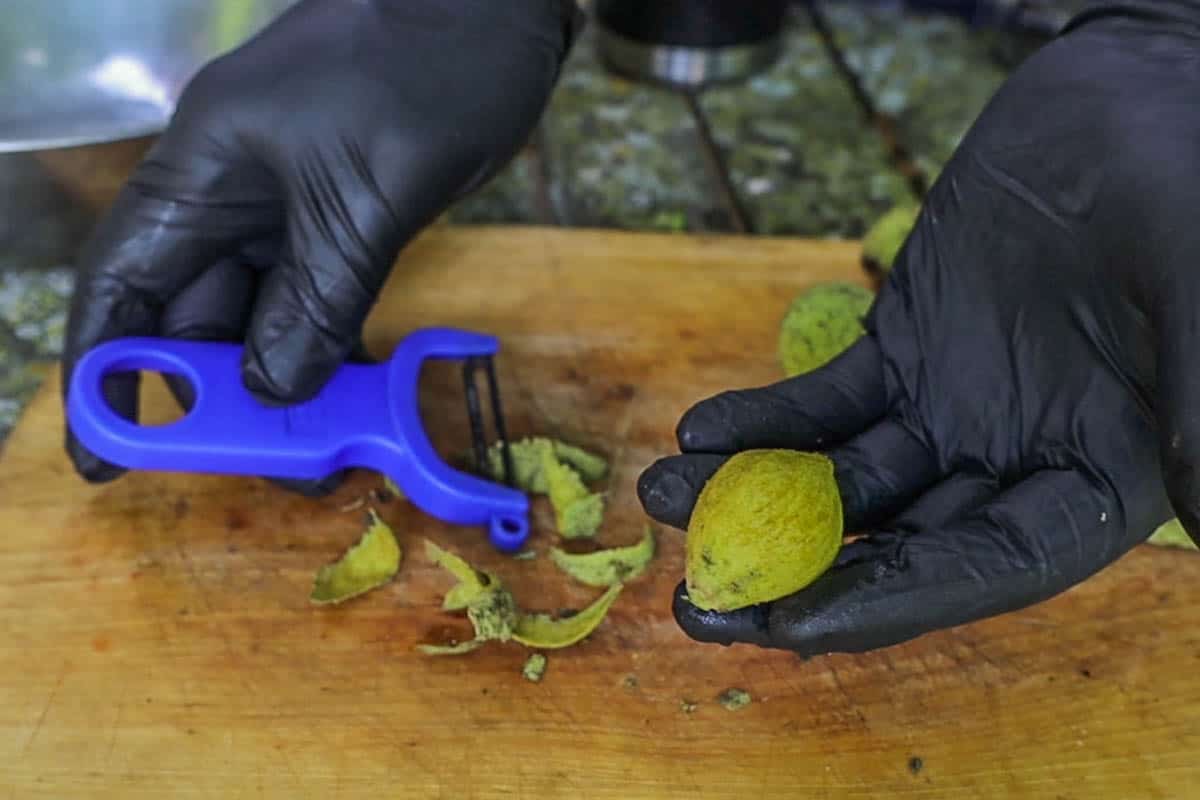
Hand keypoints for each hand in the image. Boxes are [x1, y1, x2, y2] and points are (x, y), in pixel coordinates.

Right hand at [61, 0, 581, 494]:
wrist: (499, 13)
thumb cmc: (424, 72)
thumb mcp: (365, 197)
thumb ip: (315, 298)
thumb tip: (272, 390)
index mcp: (201, 173)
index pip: (121, 285)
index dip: (103, 375)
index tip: (104, 454)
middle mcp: (229, 196)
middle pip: (191, 316)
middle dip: (217, 399)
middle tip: (262, 468)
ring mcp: (287, 209)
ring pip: (259, 317)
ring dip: (281, 385)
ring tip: (316, 454)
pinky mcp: (343, 219)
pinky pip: (316, 301)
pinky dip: (327, 349)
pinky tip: (351, 400)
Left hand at [638, 2, 1199, 655]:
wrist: (1121, 97)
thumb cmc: (1185, 181)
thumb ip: (1197, 405)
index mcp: (1096, 476)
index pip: (989, 566)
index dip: (894, 600)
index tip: (793, 626)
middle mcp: (1015, 460)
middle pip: (898, 544)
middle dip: (794, 576)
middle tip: (697, 602)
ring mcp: (951, 410)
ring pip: (843, 480)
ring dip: (752, 494)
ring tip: (665, 497)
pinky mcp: (901, 352)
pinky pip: (824, 402)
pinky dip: (765, 419)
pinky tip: (700, 432)